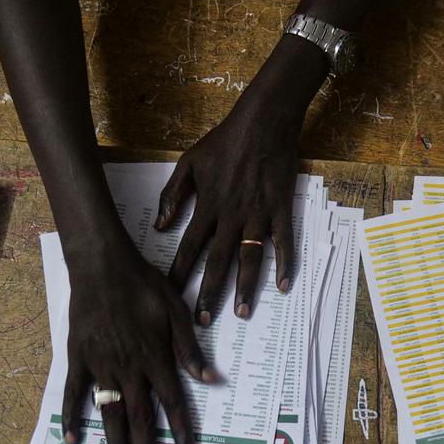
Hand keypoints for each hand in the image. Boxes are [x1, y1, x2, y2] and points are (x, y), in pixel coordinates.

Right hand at [61, 238, 217, 443]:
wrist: (101, 265)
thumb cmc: (143, 285)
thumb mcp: (176, 310)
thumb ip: (189, 348)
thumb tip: (210, 379)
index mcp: (155, 358)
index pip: (172, 403)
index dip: (181, 432)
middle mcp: (128, 368)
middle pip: (139, 417)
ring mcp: (100, 365)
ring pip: (109, 413)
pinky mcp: (78, 358)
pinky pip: (74, 393)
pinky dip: (72, 417)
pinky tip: (73, 440)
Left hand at [155, 36, 329, 324]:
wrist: (263, 122)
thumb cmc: (225, 141)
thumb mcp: (189, 163)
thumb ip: (173, 195)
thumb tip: (159, 226)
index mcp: (207, 206)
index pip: (188, 248)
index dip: (178, 274)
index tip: (169, 296)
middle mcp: (231, 216)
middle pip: (217, 262)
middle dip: (209, 293)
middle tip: (204, 320)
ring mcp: (258, 215)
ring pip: (250, 259)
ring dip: (245, 288)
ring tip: (242, 313)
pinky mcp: (280, 209)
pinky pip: (284, 242)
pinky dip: (285, 264)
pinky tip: (284, 286)